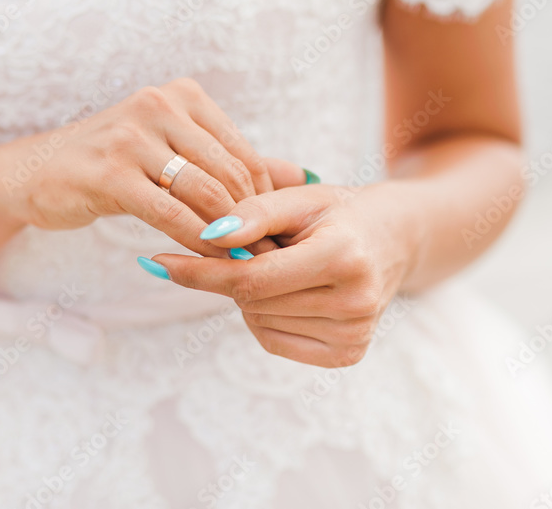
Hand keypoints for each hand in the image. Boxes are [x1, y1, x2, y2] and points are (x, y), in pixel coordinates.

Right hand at [0, 78, 305, 256]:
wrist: (36, 172)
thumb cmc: (115, 165)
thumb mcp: (176, 154)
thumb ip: (235, 162)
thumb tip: (305, 175)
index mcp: (184, 96)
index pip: (242, 154)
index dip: (264, 201)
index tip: (273, 239)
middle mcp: (160, 105)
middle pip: (230, 173)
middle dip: (251, 223)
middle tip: (264, 260)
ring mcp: (132, 135)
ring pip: (205, 194)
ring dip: (228, 237)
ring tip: (240, 267)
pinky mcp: (110, 171)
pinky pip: (170, 214)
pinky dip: (195, 242)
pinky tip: (204, 263)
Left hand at [150, 182, 419, 366]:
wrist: (395, 238)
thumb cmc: (340, 212)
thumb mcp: (300, 198)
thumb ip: (254, 212)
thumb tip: (207, 234)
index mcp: (344, 256)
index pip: (252, 277)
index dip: (200, 272)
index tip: (156, 262)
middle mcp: (355, 302)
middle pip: (251, 301)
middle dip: (231, 274)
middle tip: (248, 246)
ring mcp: (355, 334)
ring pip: (258, 322)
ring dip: (249, 295)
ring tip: (279, 264)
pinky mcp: (349, 354)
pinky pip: (274, 340)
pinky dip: (264, 316)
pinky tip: (287, 291)